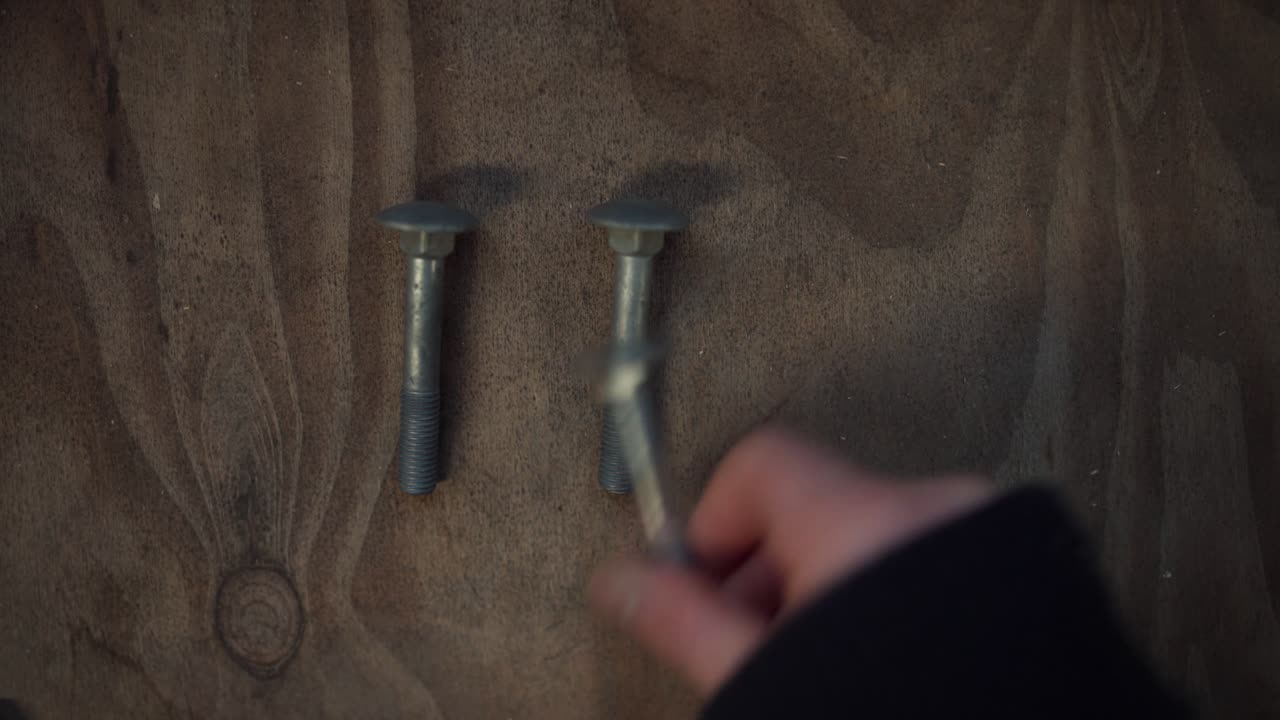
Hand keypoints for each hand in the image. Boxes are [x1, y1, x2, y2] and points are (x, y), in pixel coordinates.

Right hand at [588, 427, 993, 695]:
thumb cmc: (893, 709)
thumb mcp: (767, 675)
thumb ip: (684, 620)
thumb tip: (619, 581)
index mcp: (865, 524)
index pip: (760, 463)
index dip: (716, 520)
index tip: (710, 579)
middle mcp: (933, 510)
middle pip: (814, 500)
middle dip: (773, 569)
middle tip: (764, 643)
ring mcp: (982, 536)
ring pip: (869, 532)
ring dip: (831, 584)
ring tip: (830, 661)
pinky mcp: (1015, 566)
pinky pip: (925, 550)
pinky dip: (888, 588)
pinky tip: (883, 655)